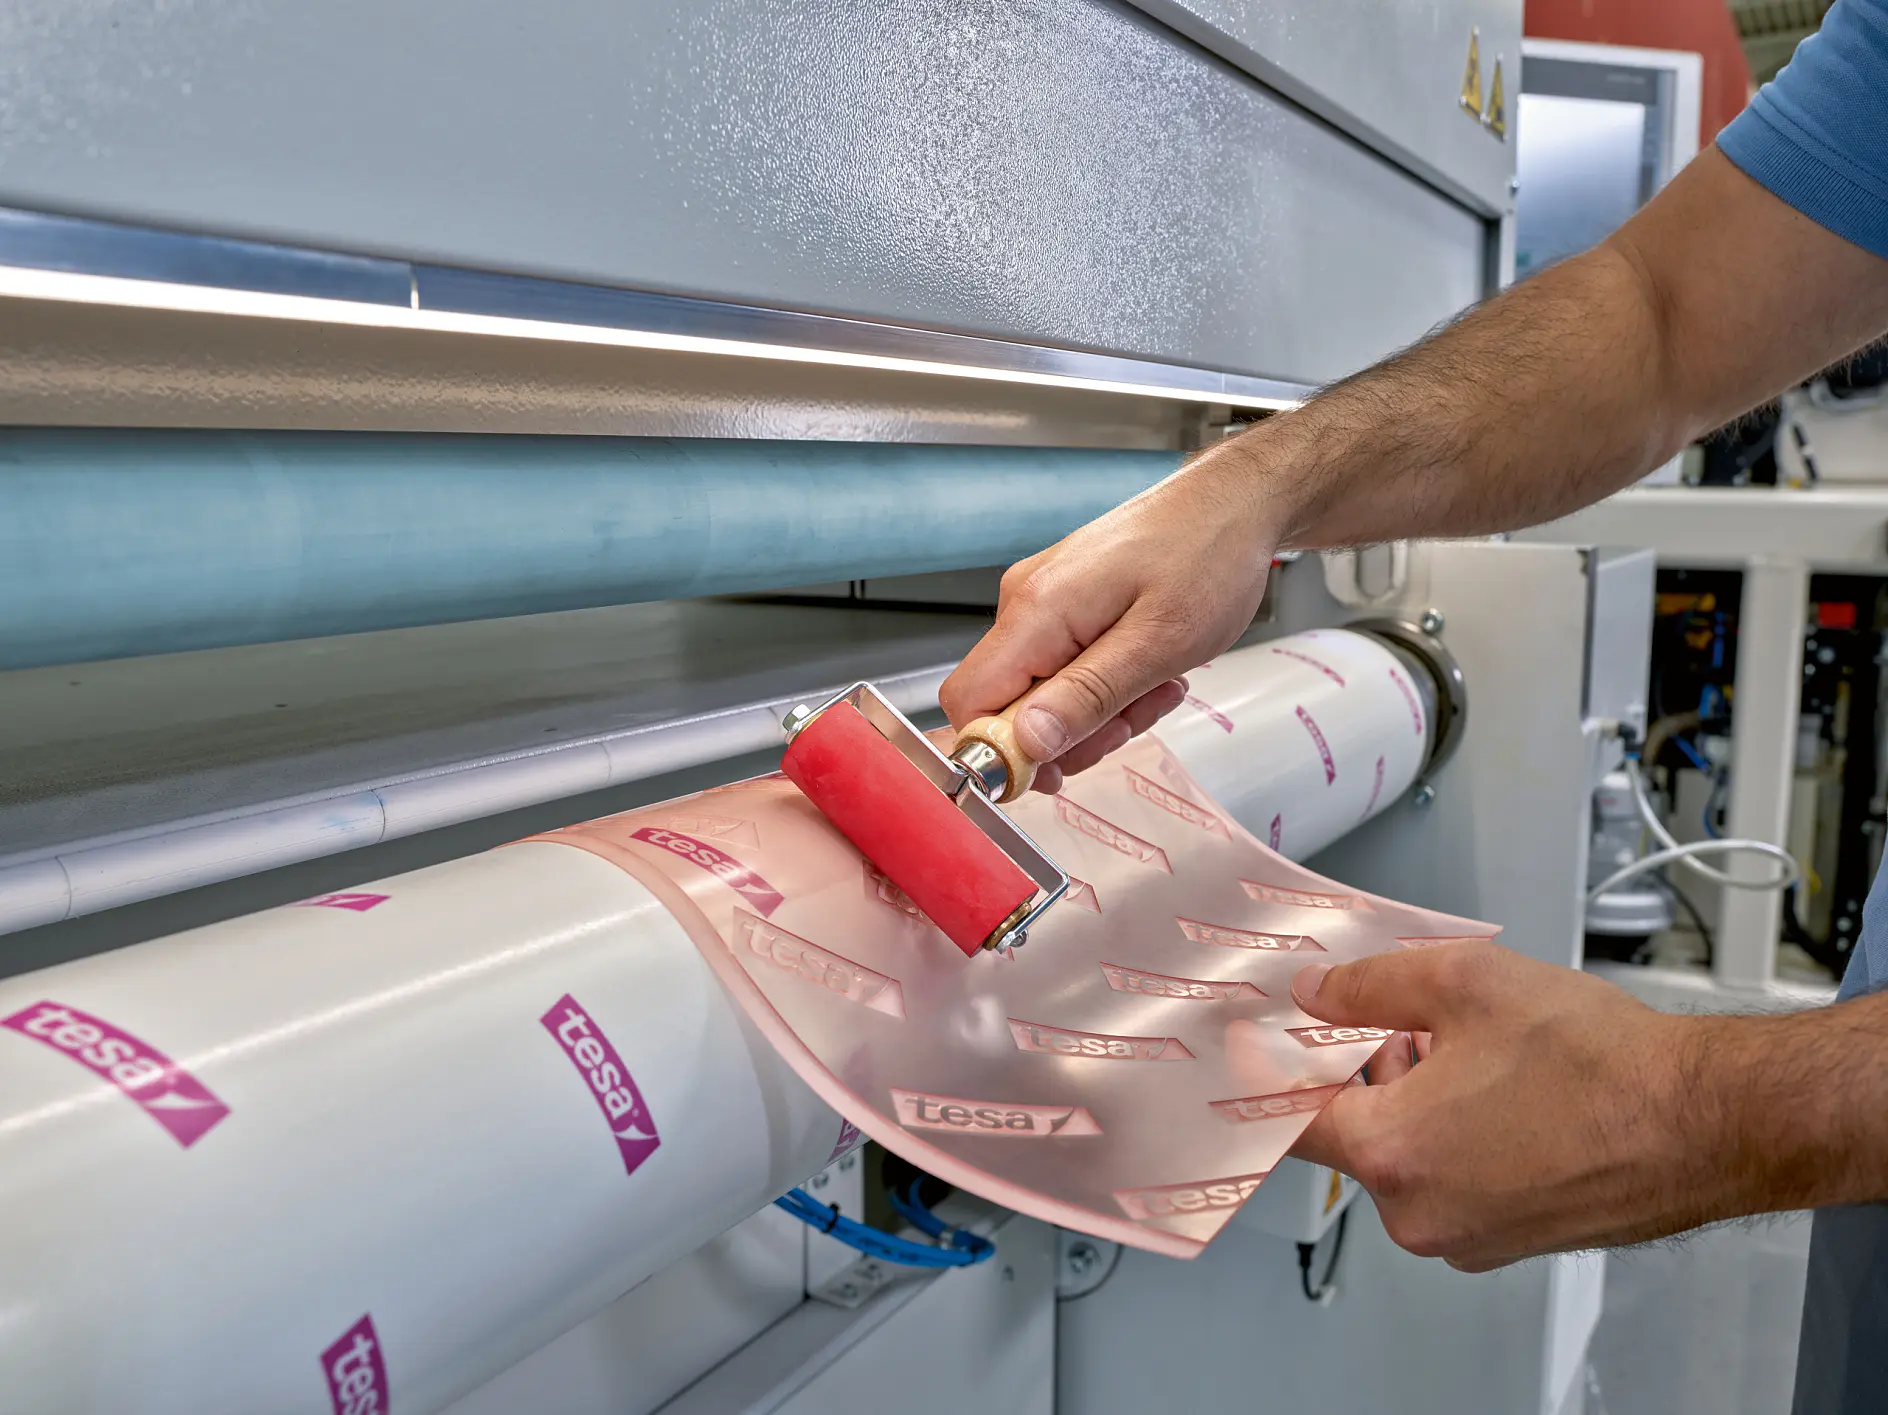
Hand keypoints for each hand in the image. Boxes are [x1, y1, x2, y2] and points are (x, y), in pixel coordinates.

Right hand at [938, 451, 1282, 792]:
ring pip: (1043, 693)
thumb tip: (1027, 743)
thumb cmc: (1207, 557)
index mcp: (1036, 611)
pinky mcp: (1065, 604)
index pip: (968, 701)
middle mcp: (1025, 603)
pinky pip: (1066, 667)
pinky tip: (1151, 668)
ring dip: (1099, 710)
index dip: (1000, 751)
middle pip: (1007, 706)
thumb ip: (1088, 696)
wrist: (1235, 502)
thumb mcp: (1158, 644)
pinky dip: (1107, 683)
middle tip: (1133, 720)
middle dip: (1070, 732)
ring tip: (1157, 684)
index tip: (1057, 771)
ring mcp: (1044, 602)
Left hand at [1286, 942, 1731, 1271]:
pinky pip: (1449, 1181)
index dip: (1273, 1072)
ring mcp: (1465, 1237)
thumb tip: (1316, 993)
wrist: (1706, 1122)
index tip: (1259, 1046)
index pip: (1290, 1119)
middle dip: (1365, 1070)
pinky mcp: (1505, 1241)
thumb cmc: (1602, 1063)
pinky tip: (1499, 1089)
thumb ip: (1370, 984)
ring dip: (1415, 1100)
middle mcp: (1419, 1213)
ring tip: (1469, 1047)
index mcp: (1394, 1153)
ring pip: (1404, 1156)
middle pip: (1352, 1133)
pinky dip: (1455, 1135)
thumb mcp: (1466, 982)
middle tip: (1402, 1019)